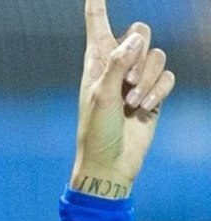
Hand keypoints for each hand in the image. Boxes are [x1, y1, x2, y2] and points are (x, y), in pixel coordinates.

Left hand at [70, 0, 175, 198]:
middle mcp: (117, 65)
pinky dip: (158, 92)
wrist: (110, 161)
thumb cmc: (96, 130)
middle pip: (141, 32)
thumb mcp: (101, 94)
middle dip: (139, 53)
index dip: (98, 6)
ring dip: (147, 79)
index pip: (97, 25)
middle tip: (127, 80)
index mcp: (96, 61)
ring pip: (157, 57)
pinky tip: (144, 109)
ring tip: (131, 102)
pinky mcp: (153, 94)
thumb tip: (137, 36)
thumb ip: (118, 62)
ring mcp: (137, 79)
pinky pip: (167, 78)